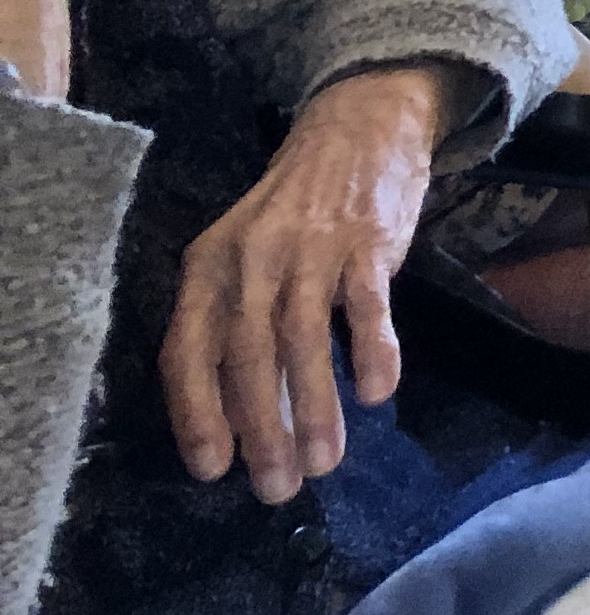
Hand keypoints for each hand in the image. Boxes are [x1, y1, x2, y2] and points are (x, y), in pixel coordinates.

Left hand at [162, 60, 459, 501]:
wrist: (359, 127)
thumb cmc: (296, 211)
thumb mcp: (247, 258)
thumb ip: (241, 327)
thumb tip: (247, 419)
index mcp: (208, 266)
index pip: (187, 350)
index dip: (197, 414)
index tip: (214, 470)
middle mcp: (251, 258)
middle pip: (247, 355)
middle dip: (261, 429)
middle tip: (279, 486)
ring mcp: (311, 246)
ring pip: (303, 339)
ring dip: (315, 407)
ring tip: (327, 460)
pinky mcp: (368, 240)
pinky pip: (366, 306)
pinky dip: (371, 352)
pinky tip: (378, 393)